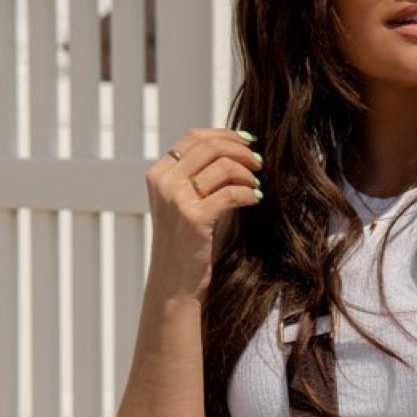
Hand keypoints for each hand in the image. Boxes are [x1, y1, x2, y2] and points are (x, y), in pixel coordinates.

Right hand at [144, 127, 260, 299]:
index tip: (247, 142)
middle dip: (240, 150)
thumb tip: (235, 147)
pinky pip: (232, 193)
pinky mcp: (194, 219)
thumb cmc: (184, 240)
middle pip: (210, 147)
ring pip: (223, 167)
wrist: (174, 281)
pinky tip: (254, 199)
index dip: (224, 135)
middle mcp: (164, 183)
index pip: (194, 137)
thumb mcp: (182, 201)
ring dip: (247, 173)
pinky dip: (248, 193)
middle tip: (258, 162)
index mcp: (158, 173)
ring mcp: (177, 200)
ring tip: (255, 184)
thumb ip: (197, 174)